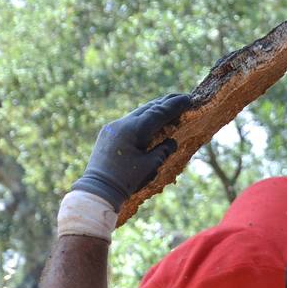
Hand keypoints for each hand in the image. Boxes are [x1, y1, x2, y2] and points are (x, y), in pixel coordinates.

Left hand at [72, 94, 192, 210]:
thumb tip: (171, 141)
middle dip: (166, 102)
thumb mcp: (151, 165)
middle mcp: (121, 124)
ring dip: (154, 109)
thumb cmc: (125, 180)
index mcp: (133, 129)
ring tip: (169, 106)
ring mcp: (112, 127)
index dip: (175, 105)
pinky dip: (143, 118)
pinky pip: (129, 121)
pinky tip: (151, 120)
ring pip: (138, 113)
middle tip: (183, 97)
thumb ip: (164, 150)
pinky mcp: (108, 134)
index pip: (159, 112)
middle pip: (148, 108)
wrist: (97, 190)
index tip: (189, 98)